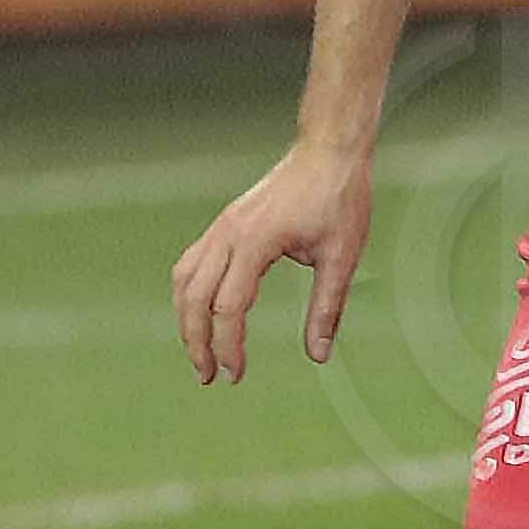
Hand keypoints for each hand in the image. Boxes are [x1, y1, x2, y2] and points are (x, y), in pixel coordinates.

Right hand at [175, 143, 372, 383]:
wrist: (330, 152)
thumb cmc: (341, 200)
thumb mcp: (342, 257)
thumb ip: (327, 307)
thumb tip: (319, 355)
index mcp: (254, 243)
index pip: (229, 308)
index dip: (229, 346)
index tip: (237, 374)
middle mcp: (227, 234)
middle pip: (194, 299)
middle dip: (197, 342)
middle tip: (210, 377)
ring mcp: (221, 227)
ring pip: (185, 281)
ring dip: (186, 319)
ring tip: (201, 352)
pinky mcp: (224, 224)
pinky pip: (192, 264)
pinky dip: (190, 294)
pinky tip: (202, 314)